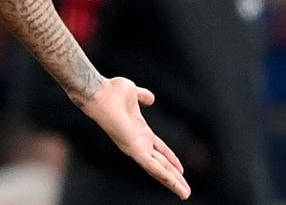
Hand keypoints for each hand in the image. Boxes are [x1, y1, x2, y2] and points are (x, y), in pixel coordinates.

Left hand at [80, 77, 190, 199]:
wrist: (99, 93)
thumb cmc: (111, 91)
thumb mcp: (133, 93)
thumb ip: (143, 96)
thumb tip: (150, 98)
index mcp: (140, 131)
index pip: (159, 150)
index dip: (171, 159)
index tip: (181, 169)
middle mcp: (138, 142)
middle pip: (160, 164)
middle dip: (174, 177)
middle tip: (186, 191)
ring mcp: (135, 147)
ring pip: (158, 170)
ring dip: (173, 183)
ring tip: (185, 194)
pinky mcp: (132, 149)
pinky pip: (152, 166)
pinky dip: (164, 176)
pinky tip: (175, 185)